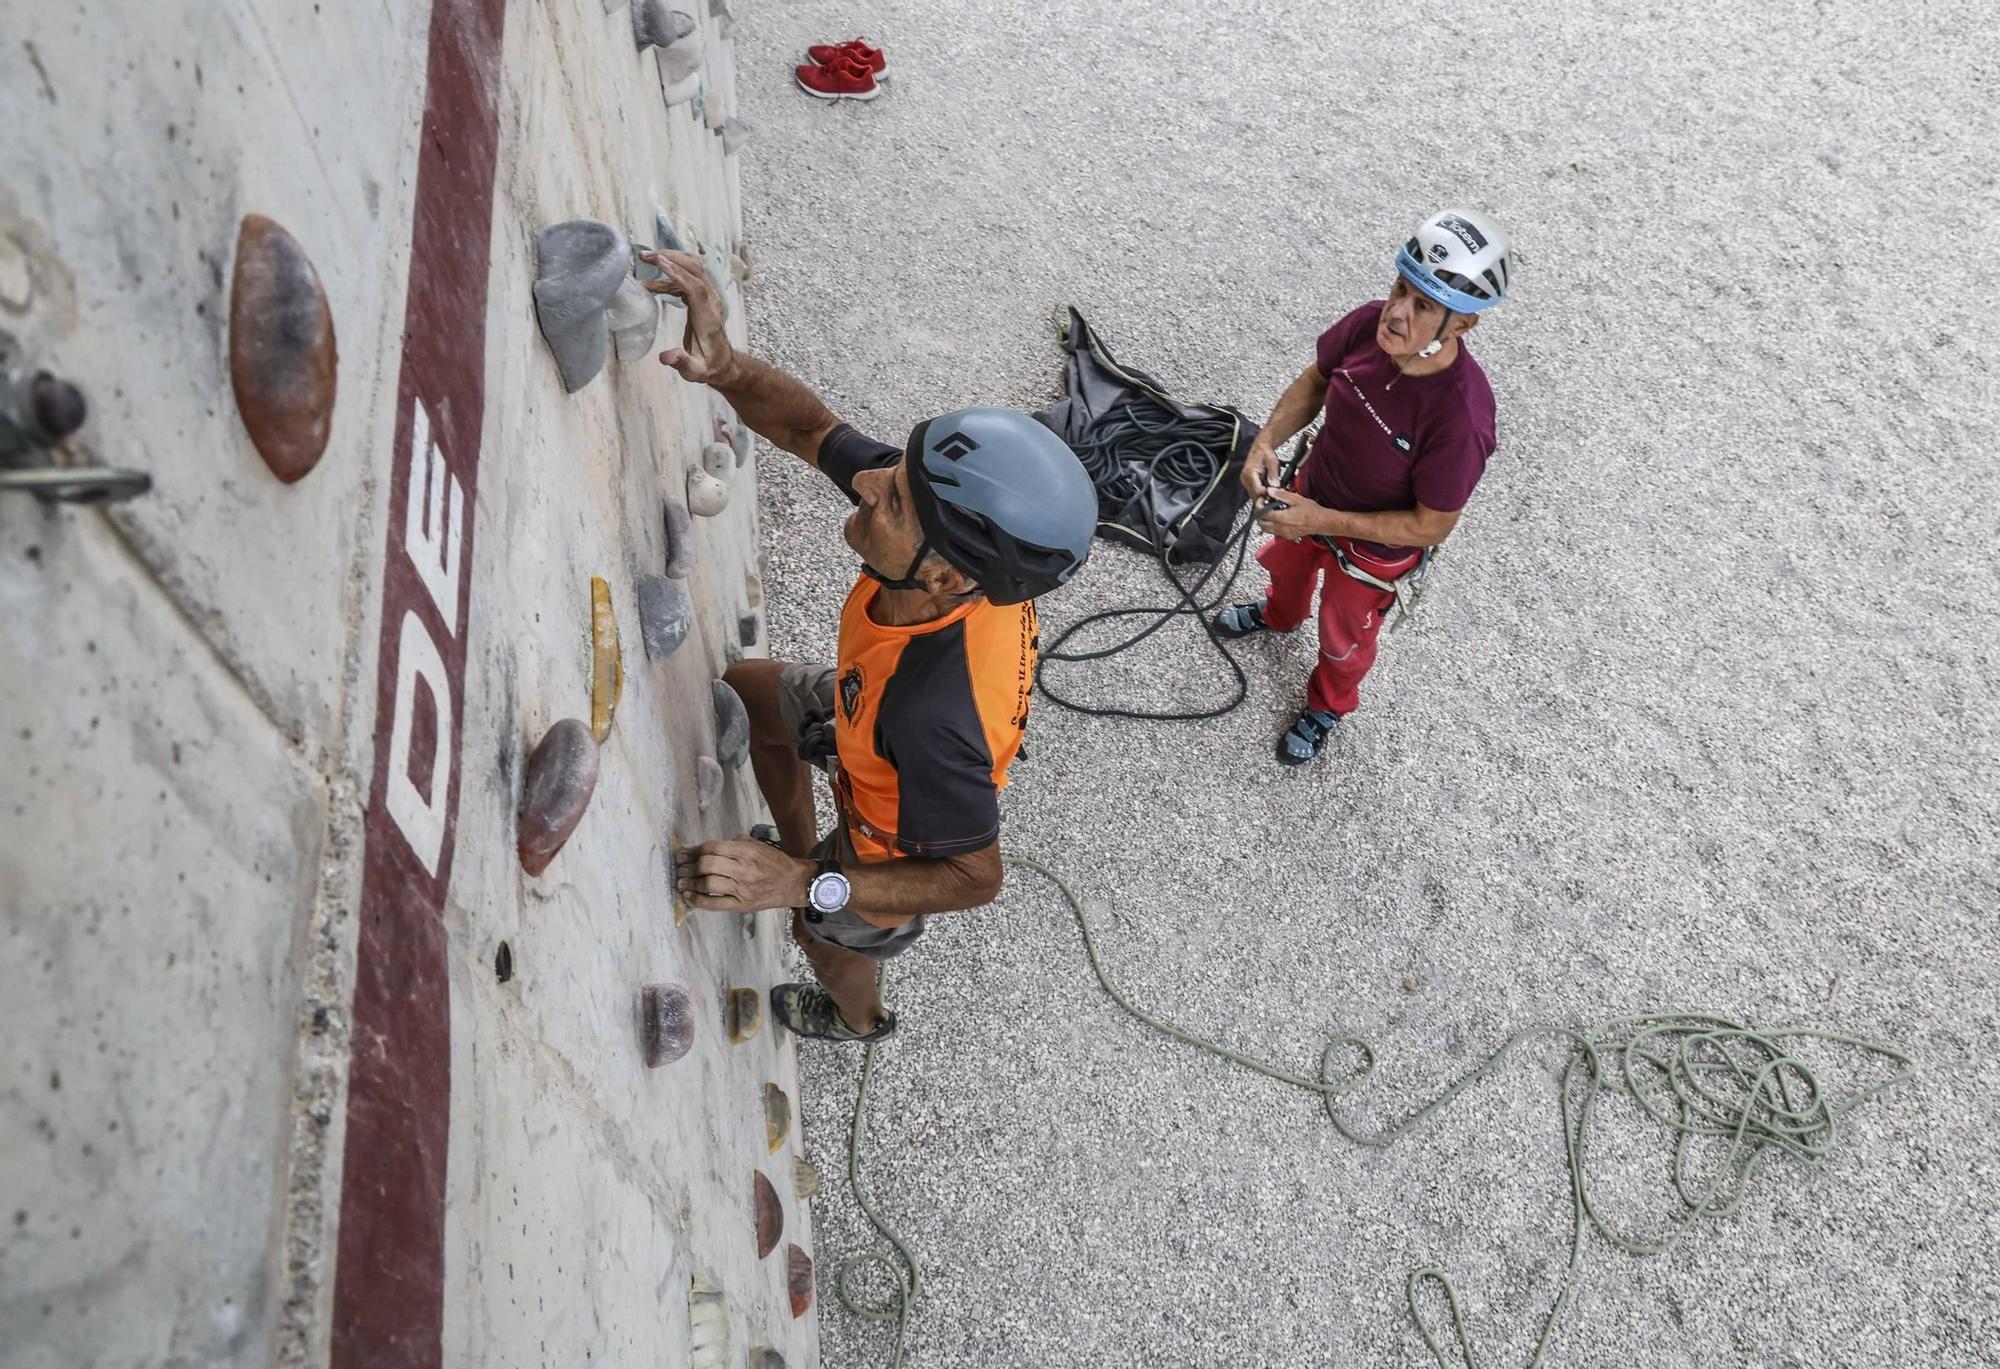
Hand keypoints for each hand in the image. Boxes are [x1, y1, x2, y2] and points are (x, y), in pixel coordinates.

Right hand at [639, 249, 736, 385]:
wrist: (722, 362)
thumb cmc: (707, 366)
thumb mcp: (694, 371)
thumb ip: (681, 362)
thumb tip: (666, 357)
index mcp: (708, 317)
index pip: (696, 288)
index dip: (678, 273)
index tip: (659, 261)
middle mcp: (711, 302)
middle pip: (695, 270)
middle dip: (671, 258)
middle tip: (645, 256)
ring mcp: (709, 296)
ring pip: (693, 268)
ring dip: (671, 259)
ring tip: (646, 259)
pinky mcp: (703, 296)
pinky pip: (688, 277)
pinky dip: (670, 274)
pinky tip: (651, 284)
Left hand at [674, 837, 810, 911]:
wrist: (793, 883)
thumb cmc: (774, 862)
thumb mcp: (757, 845)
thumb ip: (734, 843)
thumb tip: (707, 848)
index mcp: (746, 851)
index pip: (712, 848)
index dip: (694, 850)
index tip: (684, 853)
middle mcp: (743, 869)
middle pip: (707, 865)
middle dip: (689, 865)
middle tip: (680, 867)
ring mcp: (741, 889)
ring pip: (708, 884)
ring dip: (690, 882)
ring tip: (680, 881)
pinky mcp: (741, 905)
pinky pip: (714, 904)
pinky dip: (698, 900)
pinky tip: (688, 896)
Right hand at [1240, 434, 1280, 498]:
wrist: (1260, 448)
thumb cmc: (1265, 452)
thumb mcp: (1272, 462)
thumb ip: (1273, 475)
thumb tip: (1275, 486)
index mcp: (1249, 473)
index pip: (1257, 490)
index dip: (1267, 494)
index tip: (1275, 493)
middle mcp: (1245, 478)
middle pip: (1254, 495)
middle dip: (1265, 497)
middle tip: (1274, 495)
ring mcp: (1245, 481)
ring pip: (1253, 495)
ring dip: (1262, 496)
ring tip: (1271, 492)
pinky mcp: (1247, 482)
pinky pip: (1253, 492)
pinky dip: (1260, 493)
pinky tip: (1267, 490)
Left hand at [1255, 491, 1325, 541]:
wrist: (1321, 522)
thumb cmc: (1311, 511)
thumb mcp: (1296, 499)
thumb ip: (1281, 495)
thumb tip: (1270, 491)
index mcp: (1281, 518)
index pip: (1262, 513)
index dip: (1259, 505)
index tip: (1262, 500)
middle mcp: (1280, 528)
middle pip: (1261, 523)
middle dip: (1259, 514)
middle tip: (1263, 506)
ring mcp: (1283, 534)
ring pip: (1266, 529)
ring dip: (1264, 521)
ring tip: (1269, 512)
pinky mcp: (1287, 536)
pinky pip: (1274, 532)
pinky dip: (1271, 526)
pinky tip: (1277, 519)